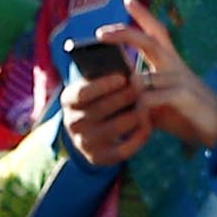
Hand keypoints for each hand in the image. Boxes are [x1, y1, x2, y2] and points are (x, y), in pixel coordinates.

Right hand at [56, 36, 153, 169]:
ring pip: (114, 129)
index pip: (82, 93)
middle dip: (124, 98)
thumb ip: (104, 70)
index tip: (123, 76)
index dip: (103, 85)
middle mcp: (72, 124)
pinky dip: (137, 137)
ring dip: (134, 115)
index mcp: (68, 100)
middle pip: (100, 110)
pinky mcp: (100, 159)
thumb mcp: (95, 82)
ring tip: (148, 103)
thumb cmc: (100, 97)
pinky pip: (122, 150)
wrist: (92, 132)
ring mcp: (85, 143)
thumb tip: (121, 58)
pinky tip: (149, 124)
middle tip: (143, 88)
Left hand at [108, 0, 216, 152]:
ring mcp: (180, 79)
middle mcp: (175, 66)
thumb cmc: (186, 113)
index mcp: (171, 63)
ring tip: (114, 108)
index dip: (142, 14)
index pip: (156, 32)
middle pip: (148, 41)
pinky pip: (151, 99)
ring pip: (142, 79)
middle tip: (101, 33)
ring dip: (126, 93)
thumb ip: (142, 94)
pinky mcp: (183, 96)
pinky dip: (140, 110)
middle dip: (123, 34)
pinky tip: (139, 123)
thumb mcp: (161, 101)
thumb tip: (118, 92)